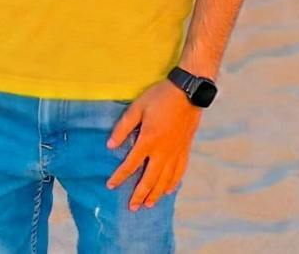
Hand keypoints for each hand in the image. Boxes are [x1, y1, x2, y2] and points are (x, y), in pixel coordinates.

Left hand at [104, 78, 202, 210]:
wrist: (188, 92)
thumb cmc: (160, 97)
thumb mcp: (137, 107)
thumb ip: (123, 127)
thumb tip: (110, 145)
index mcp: (148, 140)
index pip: (131, 164)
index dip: (120, 176)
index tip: (111, 185)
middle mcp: (162, 151)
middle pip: (149, 179)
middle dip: (139, 194)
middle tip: (132, 207)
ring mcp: (175, 152)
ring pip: (165, 180)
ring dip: (155, 194)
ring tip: (148, 205)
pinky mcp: (185, 149)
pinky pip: (179, 172)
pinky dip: (173, 183)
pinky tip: (169, 190)